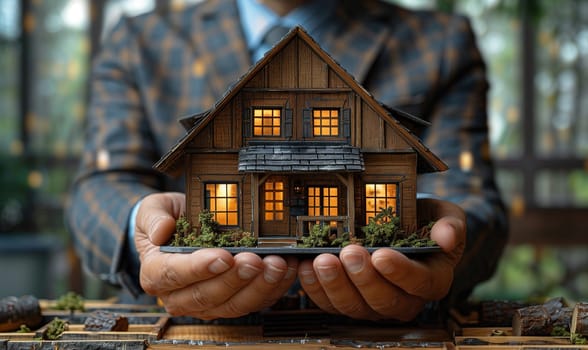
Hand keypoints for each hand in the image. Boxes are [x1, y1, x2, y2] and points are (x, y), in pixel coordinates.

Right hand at [134, 192, 297, 318]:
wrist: (181, 229)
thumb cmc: (168, 220)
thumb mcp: (153, 209)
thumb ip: (153, 217)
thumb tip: (161, 231)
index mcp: (156, 273)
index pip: (174, 275)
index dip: (199, 268)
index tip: (222, 257)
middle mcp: (179, 296)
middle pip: (207, 295)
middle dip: (235, 278)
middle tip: (254, 260)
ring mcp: (207, 304)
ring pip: (234, 304)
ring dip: (259, 286)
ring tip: (276, 264)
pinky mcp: (232, 303)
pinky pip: (254, 302)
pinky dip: (273, 287)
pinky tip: (286, 268)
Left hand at [297, 198, 465, 320]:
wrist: (405, 228)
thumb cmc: (425, 222)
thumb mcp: (445, 217)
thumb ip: (450, 225)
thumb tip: (447, 237)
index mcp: (432, 280)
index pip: (420, 283)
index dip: (400, 272)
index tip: (381, 255)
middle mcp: (404, 299)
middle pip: (384, 301)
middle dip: (363, 278)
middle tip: (348, 253)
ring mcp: (374, 304)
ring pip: (354, 306)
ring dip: (335, 285)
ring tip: (320, 261)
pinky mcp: (349, 301)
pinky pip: (331, 303)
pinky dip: (316, 288)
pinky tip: (305, 267)